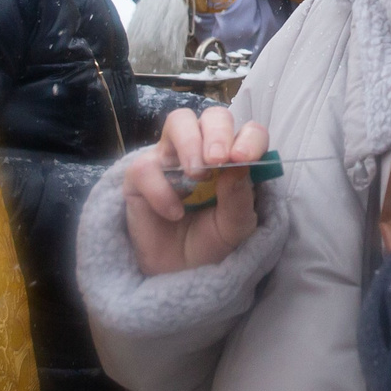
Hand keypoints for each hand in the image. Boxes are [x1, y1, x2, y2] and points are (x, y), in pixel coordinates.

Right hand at [124, 107, 268, 275]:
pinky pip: (147, 166)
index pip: (248, 131)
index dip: (249, 138)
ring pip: (179, 121)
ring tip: (196, 176)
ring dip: (190, 143)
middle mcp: (204, 151)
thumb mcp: (235, 229)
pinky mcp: (141, 175)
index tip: (246, 159)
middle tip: (218, 161)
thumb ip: (239, 198)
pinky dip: (161, 190)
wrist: (178, 273)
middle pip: (213, 116)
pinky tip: (174, 213)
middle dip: (218, 133)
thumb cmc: (210, 244)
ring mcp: (172, 158)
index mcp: (235, 159)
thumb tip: (240, 166)